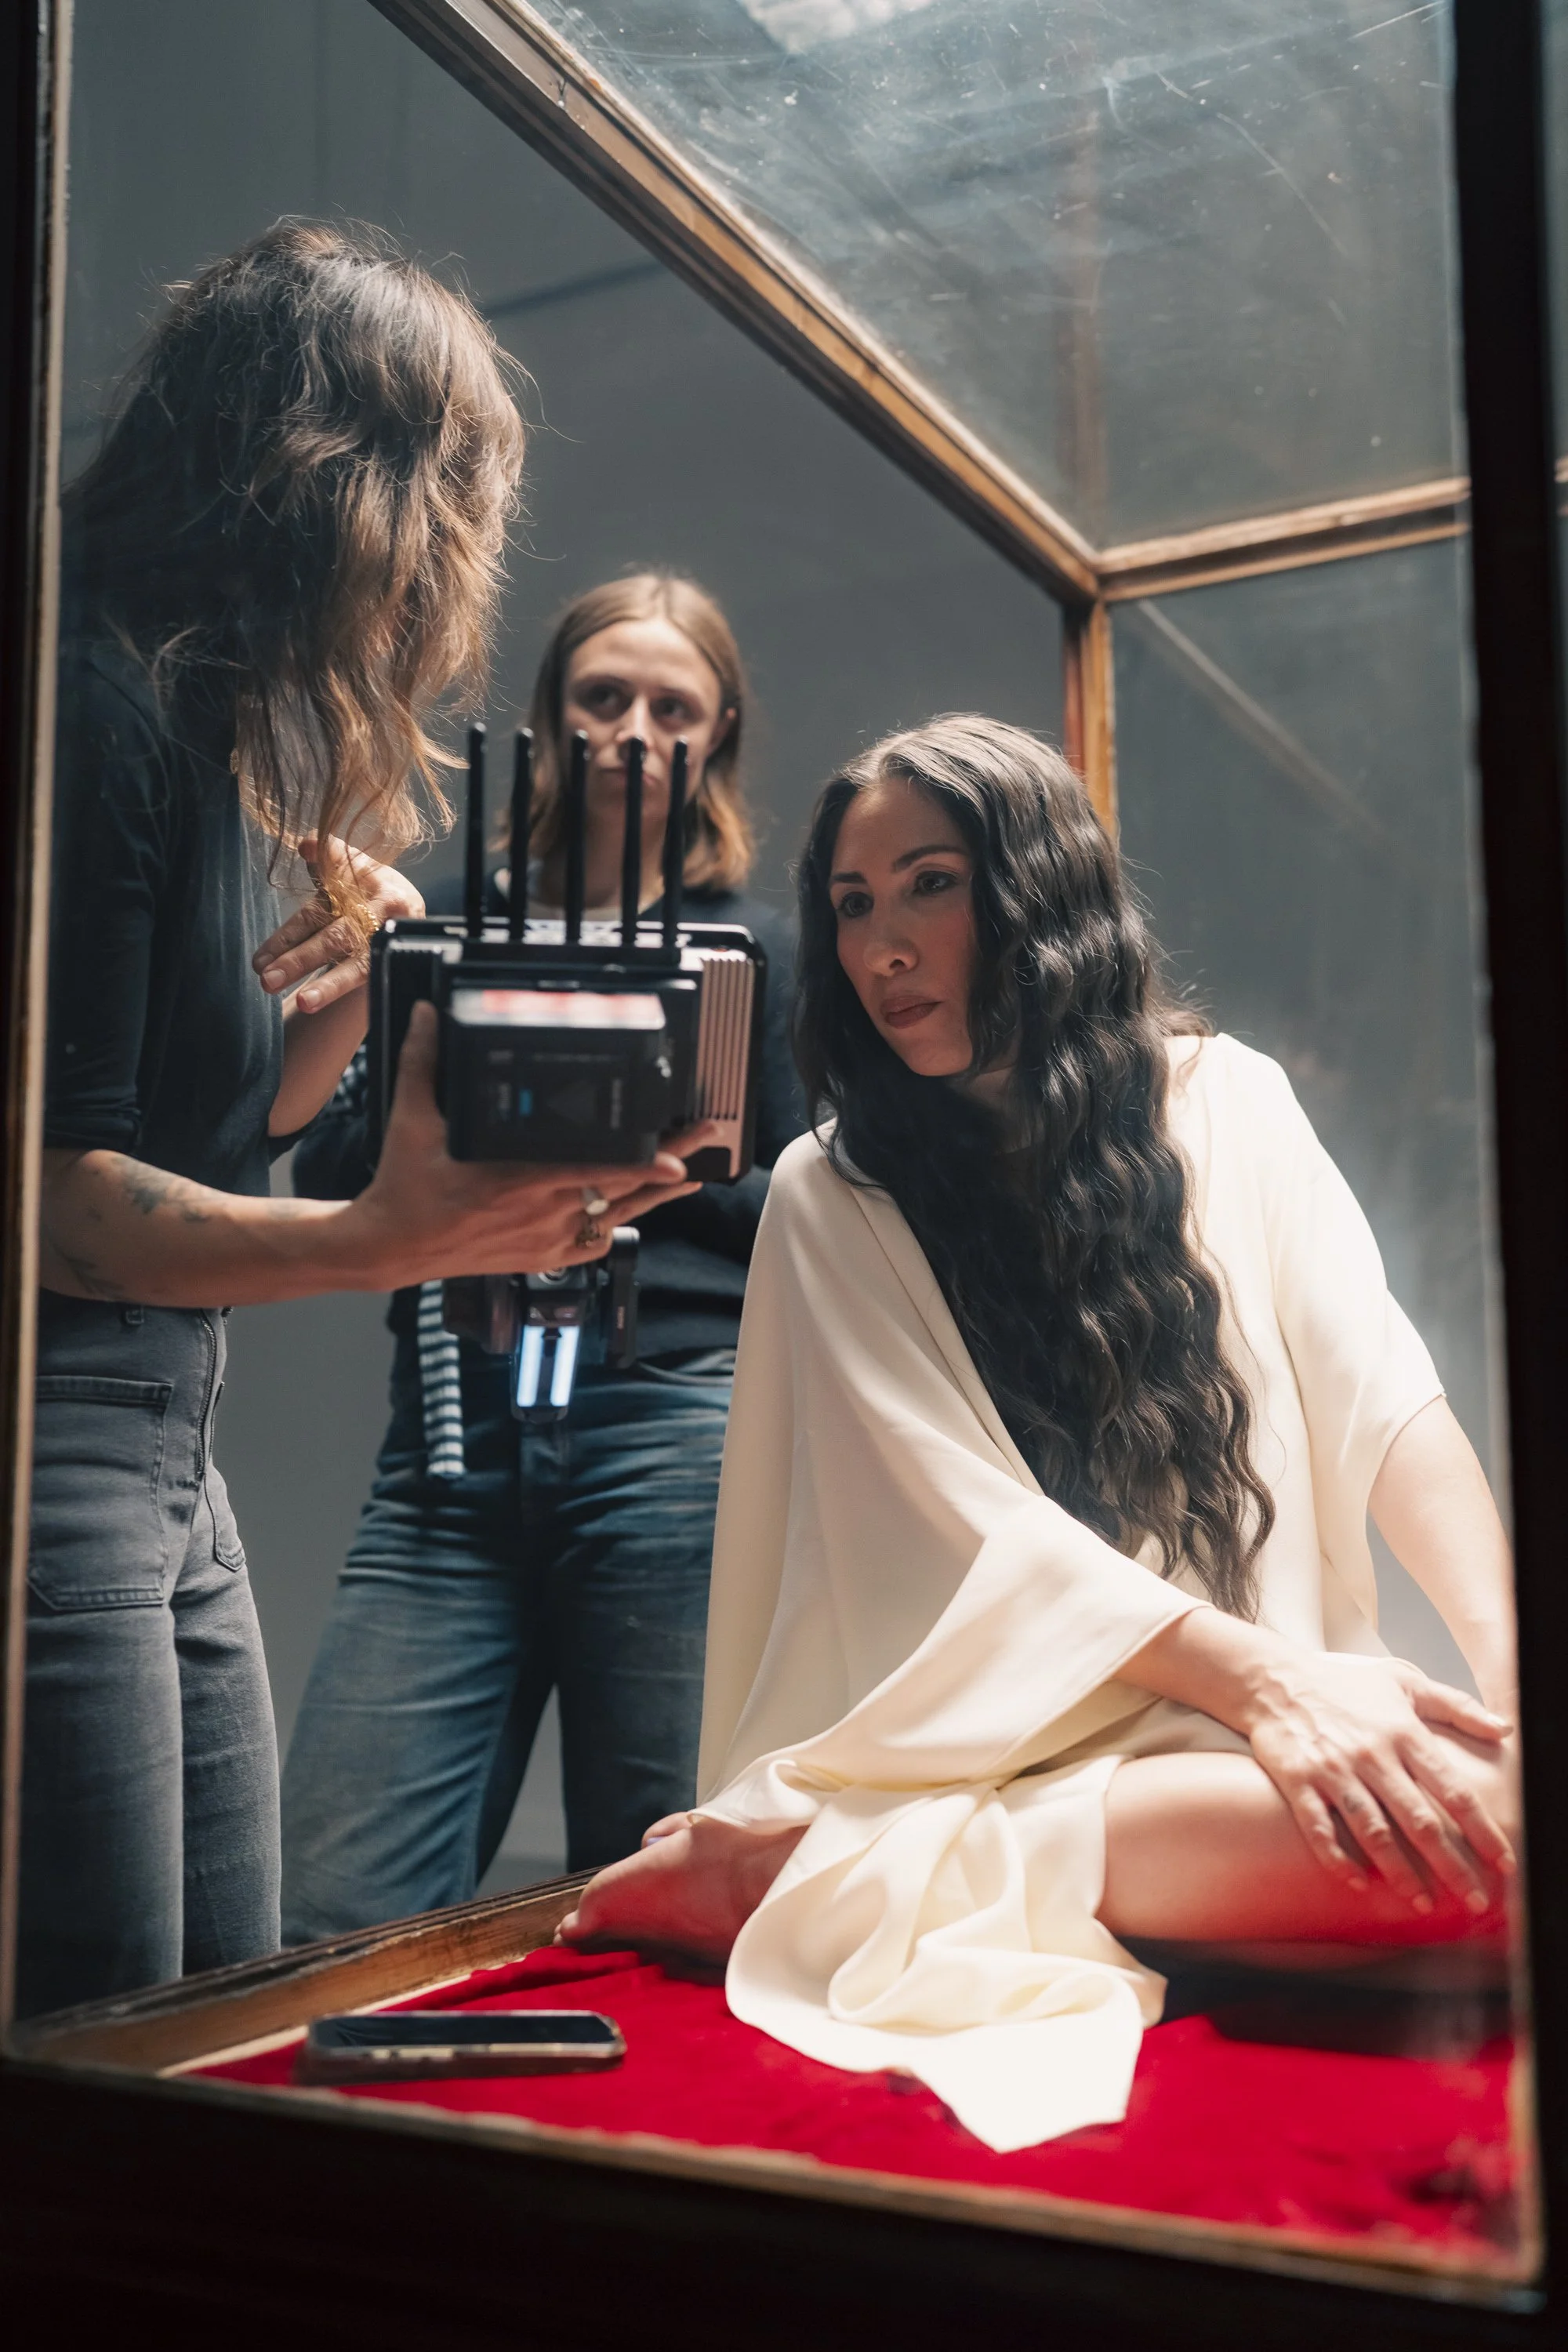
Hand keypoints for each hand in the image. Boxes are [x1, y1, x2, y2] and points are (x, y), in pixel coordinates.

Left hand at [254, 835, 423, 1014]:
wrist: (407, 906)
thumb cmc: (365, 885)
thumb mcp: (348, 864)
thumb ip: (326, 854)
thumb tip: (306, 844)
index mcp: (367, 881)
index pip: (319, 910)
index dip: (289, 935)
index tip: (259, 960)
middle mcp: (382, 910)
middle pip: (336, 938)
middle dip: (300, 960)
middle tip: (266, 980)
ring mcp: (394, 937)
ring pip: (359, 964)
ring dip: (330, 986)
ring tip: (303, 1003)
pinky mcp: (401, 958)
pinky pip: (375, 979)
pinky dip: (349, 993)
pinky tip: (325, 1005)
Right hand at [341, 1002, 717, 1285]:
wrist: (391, 1246)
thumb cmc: (405, 1185)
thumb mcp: (411, 1120)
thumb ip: (423, 1063)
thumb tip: (425, 1014)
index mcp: (515, 1181)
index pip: (592, 1172)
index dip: (641, 1167)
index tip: (678, 1157)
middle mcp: (539, 1214)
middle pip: (619, 1188)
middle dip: (669, 1164)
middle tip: (704, 1136)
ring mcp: (545, 1240)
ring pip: (615, 1217)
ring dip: (655, 1195)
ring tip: (692, 1173)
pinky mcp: (542, 1258)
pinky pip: (594, 1241)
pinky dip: (618, 1221)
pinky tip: (639, 1205)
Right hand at [1238, 1650, 1514, 1912]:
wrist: (1274, 1678)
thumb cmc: (1344, 1683)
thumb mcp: (1404, 1681)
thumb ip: (1456, 1705)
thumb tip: (1504, 1729)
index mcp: (1403, 1733)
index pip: (1453, 1790)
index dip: (1481, 1830)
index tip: (1502, 1863)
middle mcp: (1372, 1755)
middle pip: (1420, 1820)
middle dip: (1451, 1865)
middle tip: (1473, 1899)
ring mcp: (1333, 1770)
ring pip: (1373, 1831)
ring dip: (1401, 1872)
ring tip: (1422, 1902)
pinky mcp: (1298, 1781)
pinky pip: (1319, 1828)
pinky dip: (1338, 1858)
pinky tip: (1358, 1883)